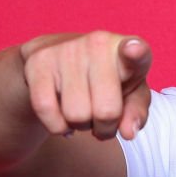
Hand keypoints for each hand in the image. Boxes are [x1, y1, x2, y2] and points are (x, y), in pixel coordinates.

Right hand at [19, 31, 151, 140]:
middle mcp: (99, 43)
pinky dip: (56, 125)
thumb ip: (137, 113)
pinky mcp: (39, 60)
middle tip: (102, 117)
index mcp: (128, 49)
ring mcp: (67, 50)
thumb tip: (128, 132)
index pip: (136, 51)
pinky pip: (46, 110)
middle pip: (106, 112)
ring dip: (80, 126)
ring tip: (82, 109)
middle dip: (105, 127)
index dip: (135, 52)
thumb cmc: (108, 80)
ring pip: (76, 116)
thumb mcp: (131, 94)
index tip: (133, 49)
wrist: (61, 56)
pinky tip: (62, 113)